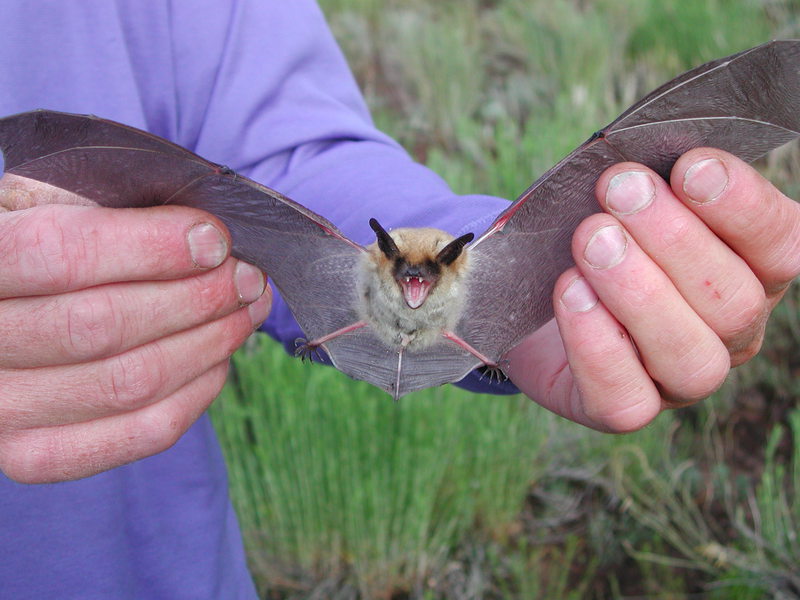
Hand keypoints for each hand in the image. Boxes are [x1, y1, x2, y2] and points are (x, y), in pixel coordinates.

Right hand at [0, 177, 270, 481]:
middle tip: (246, 277)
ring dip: (210, 342)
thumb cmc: (36, 253)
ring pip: (132, 381)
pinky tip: (218, 358)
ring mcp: (0, 411)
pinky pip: (141, 431)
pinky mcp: (35, 455)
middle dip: (198, 297)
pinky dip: (197, 392)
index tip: (214, 239)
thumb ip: (108, 214)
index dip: (151, 246)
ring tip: (245, 310)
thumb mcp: (47, 209)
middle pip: (104, 325)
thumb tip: (209, 239)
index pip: (60, 254)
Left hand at [506, 148, 799, 430]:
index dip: (744, 207)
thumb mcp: (623, 202)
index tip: (690, 166)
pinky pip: (624, 398)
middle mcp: (727, 333)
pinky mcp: (621, 408)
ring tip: (592, 240)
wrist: (531, 296)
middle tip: (620, 190)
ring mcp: (678, 380)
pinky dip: (597, 344)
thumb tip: (643, 164)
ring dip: (640, 293)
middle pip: (735, 302)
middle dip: (675, 240)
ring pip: (691, 357)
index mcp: (749, 272)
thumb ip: (648, 185)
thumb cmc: (592, 238)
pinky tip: (570, 294)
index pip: (782, 245)